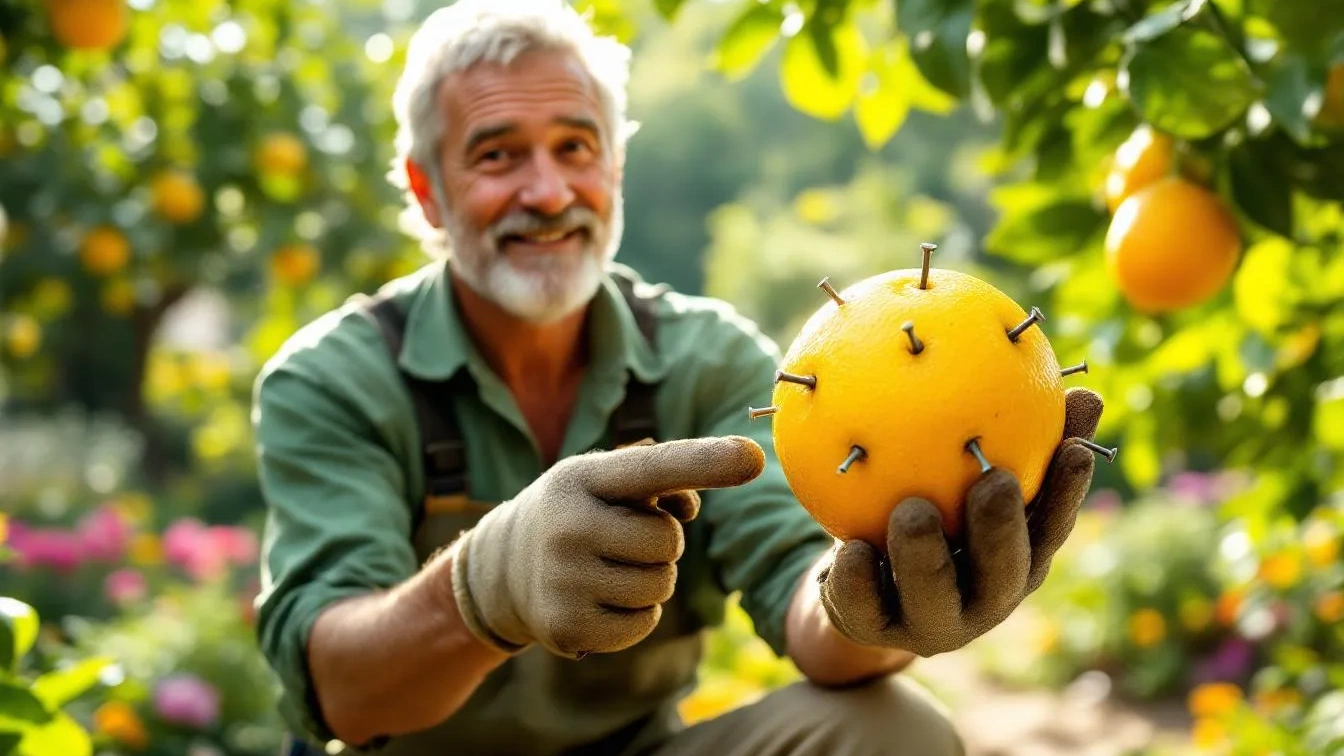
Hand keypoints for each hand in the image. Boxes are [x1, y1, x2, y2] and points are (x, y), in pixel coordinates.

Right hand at [447, 436, 764, 658]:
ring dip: (651, 580)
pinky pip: (643, 624)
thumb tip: (690, 506)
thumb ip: (659, 479)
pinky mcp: (565, 627)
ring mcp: (563, 579)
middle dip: (662, 544)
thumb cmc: (579, 512)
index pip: (654, 467)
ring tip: (611, 568)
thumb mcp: (604, 480)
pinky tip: (602, 599)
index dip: (707, 461)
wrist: (501, 566)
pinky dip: (636, 614)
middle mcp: (568, 525)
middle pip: (669, 543)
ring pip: (660, 586)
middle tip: (625, 539)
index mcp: (583, 477)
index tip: (754, 457)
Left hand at [816, 388, 1105, 656]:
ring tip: (913, 511)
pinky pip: (864, 609)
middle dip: (1001, 531)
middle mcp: (983, 598)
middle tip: (994, 482)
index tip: (1074, 449)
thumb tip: (1082, 385)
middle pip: (1004, 574)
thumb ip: (1011, 431)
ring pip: (934, 598)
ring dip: (925, 555)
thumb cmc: (927, 507)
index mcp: (1015, 558)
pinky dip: (858, 581)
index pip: (1051, 528)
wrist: (857, 584)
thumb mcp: (962, 474)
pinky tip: (851, 550)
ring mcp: (930, 622)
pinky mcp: (875, 632)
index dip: (1068, 494)